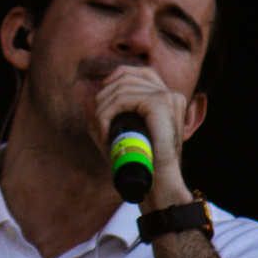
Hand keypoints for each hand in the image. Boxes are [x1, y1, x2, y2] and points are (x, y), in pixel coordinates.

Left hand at [93, 65, 192, 210]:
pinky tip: (105, 134)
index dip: (117, 76)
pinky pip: (124, 98)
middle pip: (128, 77)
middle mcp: (171, 95)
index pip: (141, 72)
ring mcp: (168, 97)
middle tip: (95, 123)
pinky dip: (107, 114)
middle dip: (104, 96)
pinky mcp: (160, 103)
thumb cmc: (140, 165)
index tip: (100, 96)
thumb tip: (86, 96)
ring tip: (100, 133)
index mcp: (169, 99)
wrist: (159, 184)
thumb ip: (102, 118)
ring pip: (122, 88)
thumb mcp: (117, 138)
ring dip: (103, 109)